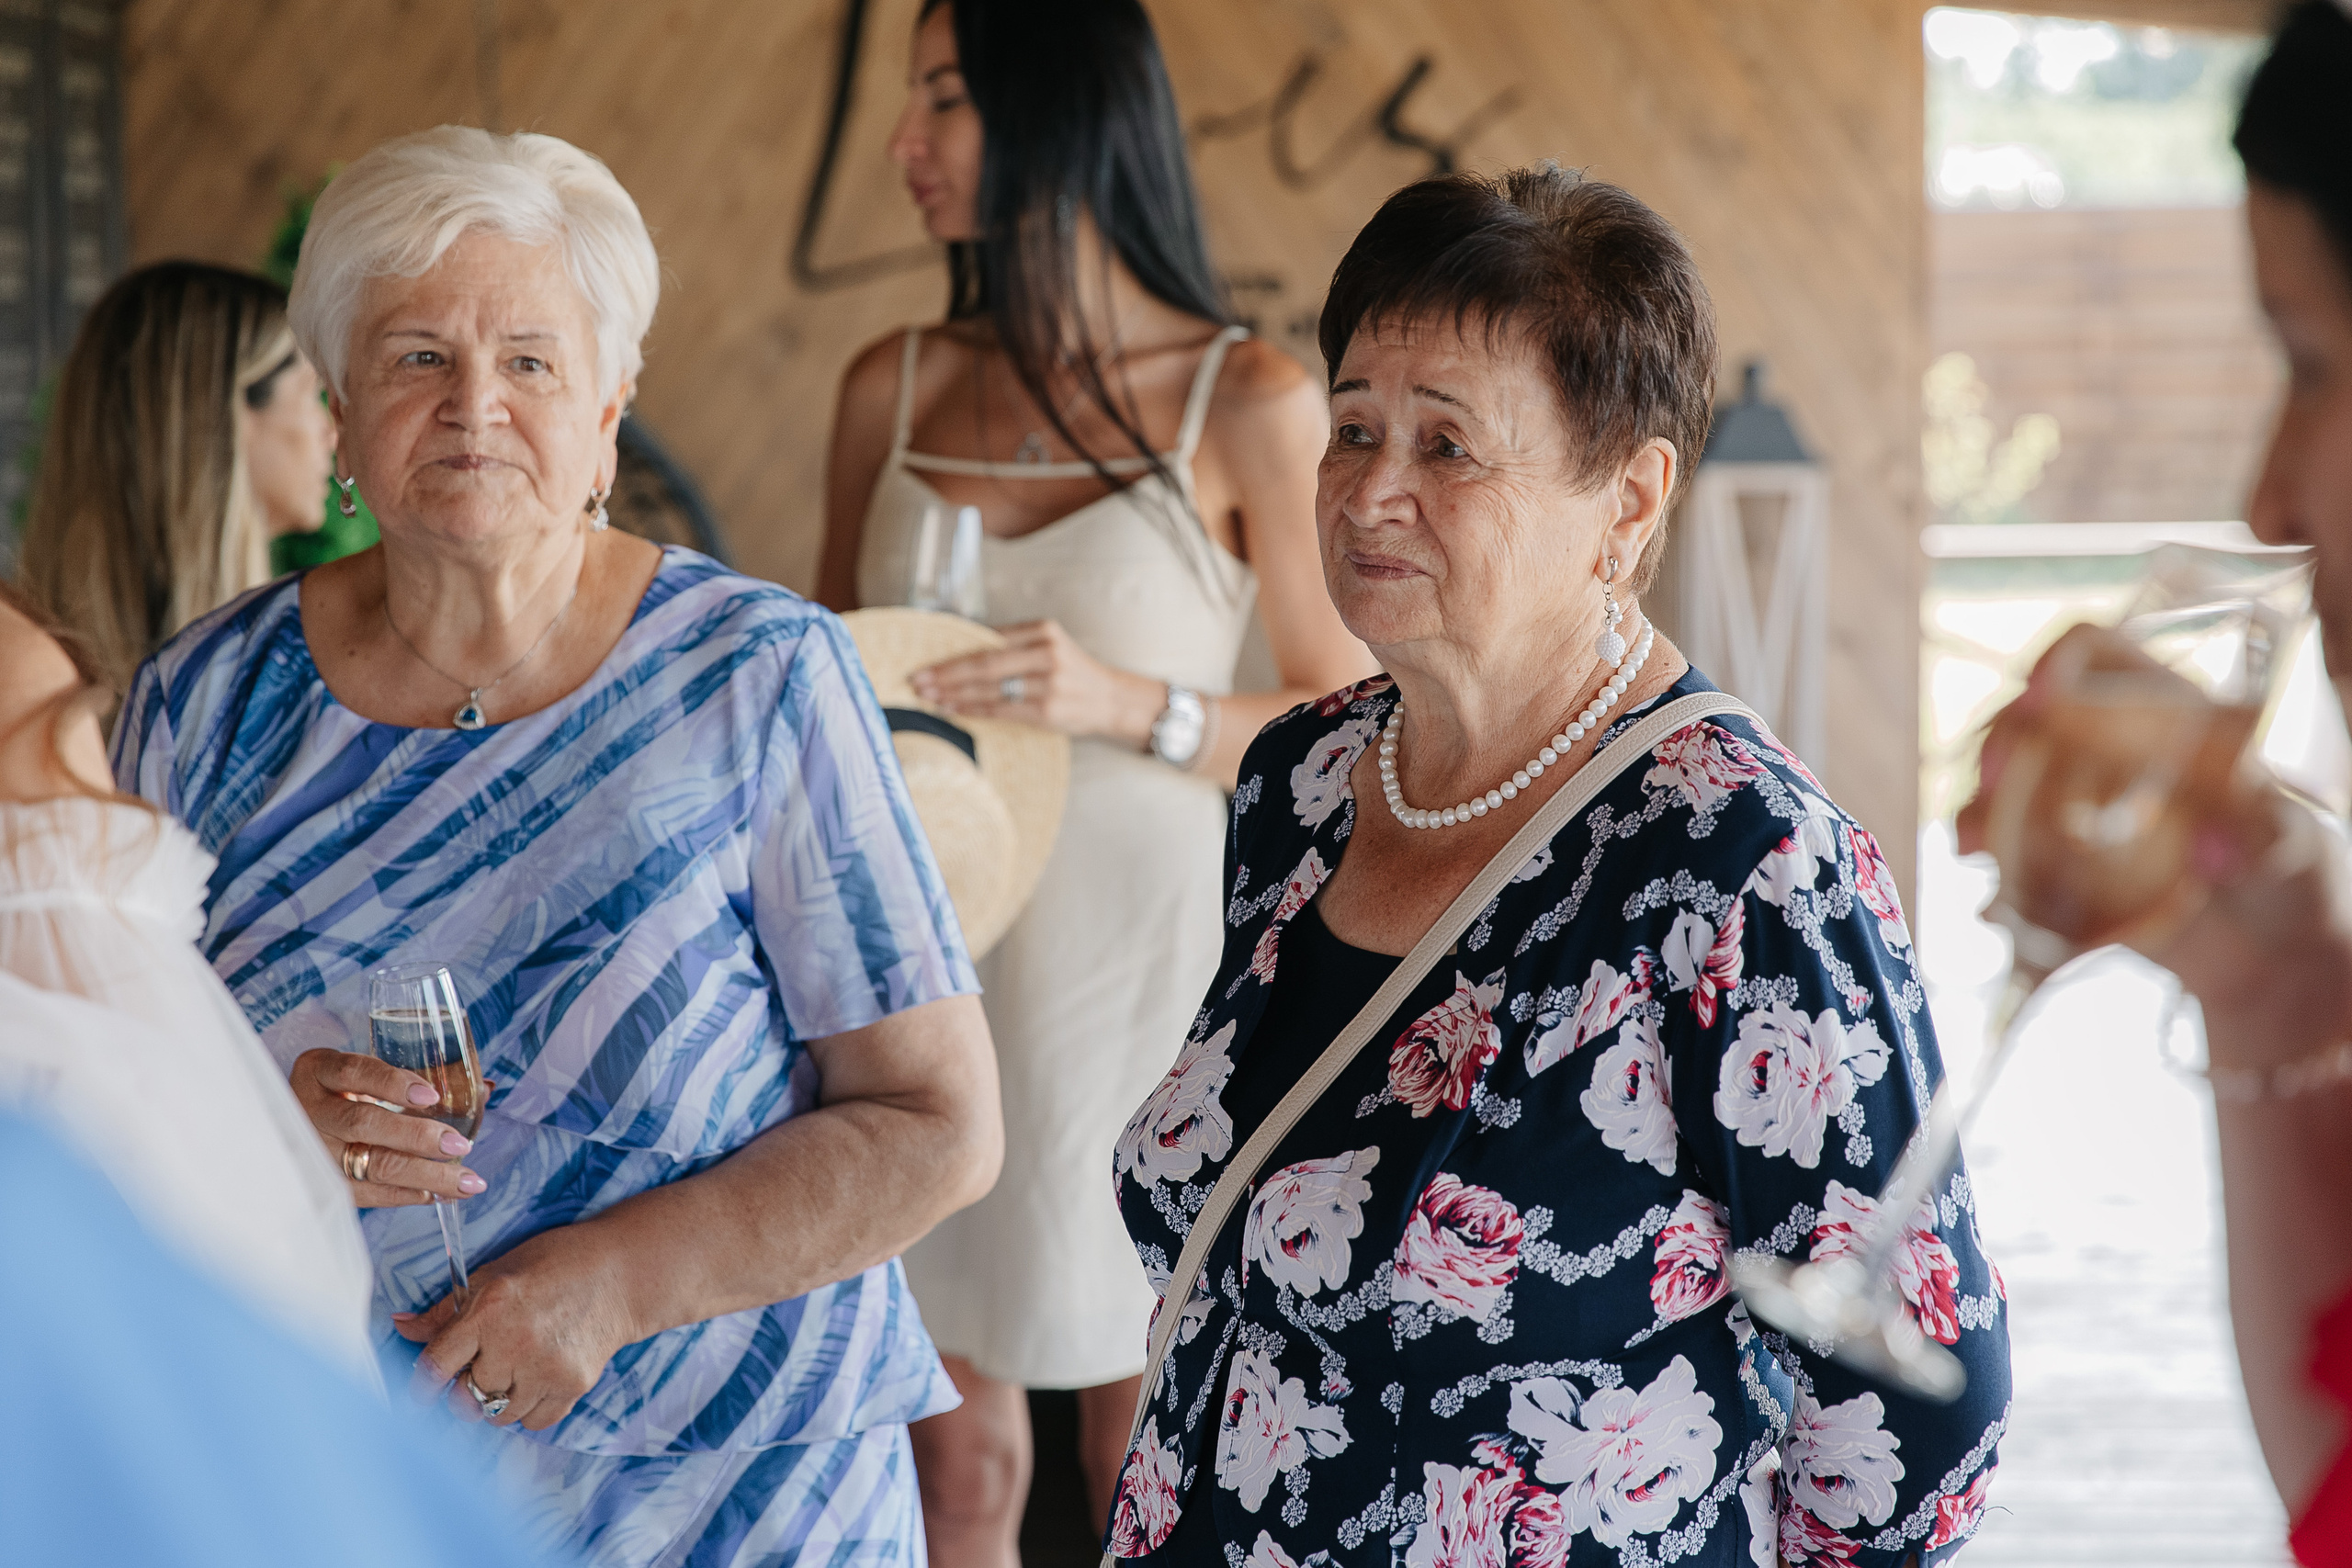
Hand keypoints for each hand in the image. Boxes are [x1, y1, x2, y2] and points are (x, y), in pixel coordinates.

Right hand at [289, 1047, 485, 1207]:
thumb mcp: (367, 1075)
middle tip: (460, 1146)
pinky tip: (437, 1194)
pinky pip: (366, 1194)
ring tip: (466, 1182)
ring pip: (370, 1165)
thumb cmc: (346, 1093)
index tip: (431, 1096)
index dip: (392, 1084)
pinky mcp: (320, 1184)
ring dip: (424, 1175)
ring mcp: (311, 1151)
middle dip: (416, 1137)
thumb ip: (420, 1076)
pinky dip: (406, 1195)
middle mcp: (309, 1110)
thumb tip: (486, 1088)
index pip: (355, 1073)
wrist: (288, 1127)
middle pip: (363, 1124)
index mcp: (319, 1071)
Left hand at [395, 1225, 636, 1431]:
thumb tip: (401, 1328)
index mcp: (489, 1309)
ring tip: (514, 1371)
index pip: (436, 1365)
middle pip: (466, 1397)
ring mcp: (546, 1367)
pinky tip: (538, 1380)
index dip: (421, 1386)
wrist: (620, 1273)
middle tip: (479, 1372)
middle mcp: (515, 1341)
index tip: (420, 1395)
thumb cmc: (552, 1265)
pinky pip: (534, 1422)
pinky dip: (530, 1410)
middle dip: (466, 1389)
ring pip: (499, 1416)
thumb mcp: (494, 1274)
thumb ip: (447, 1311)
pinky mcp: (574, 1385)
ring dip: (499, 1401)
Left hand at [907, 618, 1162, 744]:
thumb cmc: (1073, 673)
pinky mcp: (1047, 710)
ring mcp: (1048, 683)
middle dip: (945, 674)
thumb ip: (1011, 647)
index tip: (926, 661)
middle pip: (984, 664)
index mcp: (1043, 631)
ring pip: (989, 689)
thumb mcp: (1049, 647)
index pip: (987, 641)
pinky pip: (1000, 710)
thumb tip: (958, 655)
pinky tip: (953, 710)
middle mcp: (1046, 653)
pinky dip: (972, 710)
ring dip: (953, 694)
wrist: (1111, 700)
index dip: (953, 653)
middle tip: (917, 681)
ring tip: (928, 698)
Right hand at [1957, 623, 2351, 1068]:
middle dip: (2001, 740)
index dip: (2061, 664)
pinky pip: (2001, 846)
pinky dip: (1986, 857)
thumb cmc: (2293, 881)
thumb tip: (2214, 857)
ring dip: (1980, 804)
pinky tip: (1987, 884)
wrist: (2266, 957)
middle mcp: (2106, 744)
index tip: (2040, 700)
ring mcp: (2070, 800)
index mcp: (2166, 711)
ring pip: (2002, 779)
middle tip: (1995, 780)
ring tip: (1977, 843)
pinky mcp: (2050, 859)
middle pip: (2028, 714)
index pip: (2098, 652)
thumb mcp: (2296, 844)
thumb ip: (2266, 839)